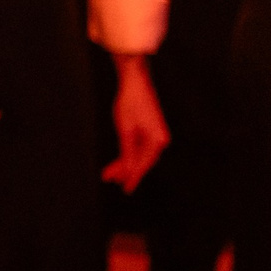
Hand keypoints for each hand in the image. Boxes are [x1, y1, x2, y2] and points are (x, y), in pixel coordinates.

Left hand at [103, 55, 170, 191]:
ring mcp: (156, 136)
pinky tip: (120, 161)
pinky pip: (139, 147)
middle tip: (109, 179)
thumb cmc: (130, 103)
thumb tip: (128, 170)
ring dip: (125, 163)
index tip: (125, 188)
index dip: (133, 177)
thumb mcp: (125, 130)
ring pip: (139, 155)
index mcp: (157, 141)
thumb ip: (127, 152)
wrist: (135, 83)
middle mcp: (160, 140)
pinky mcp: (150, 131)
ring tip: (110, 173)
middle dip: (125, 170)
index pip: (143, 164)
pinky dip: (129, 153)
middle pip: (141, 161)